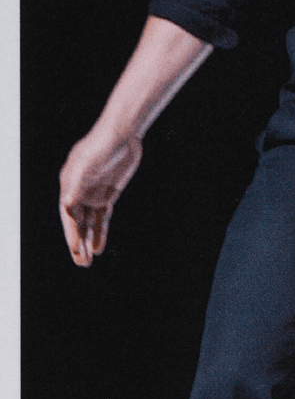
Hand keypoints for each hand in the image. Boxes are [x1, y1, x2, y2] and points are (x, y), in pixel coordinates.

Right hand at [59, 125, 142, 266]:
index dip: (72, 233)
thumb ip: (78, 182)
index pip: (68, 214)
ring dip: (87, 242)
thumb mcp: (90, 163)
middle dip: (77, 243)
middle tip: (80, 264)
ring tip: (87, 262)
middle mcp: (78, 191)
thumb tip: (67, 203)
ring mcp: (93, 193)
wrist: (123, 134)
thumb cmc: (104, 145)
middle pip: (77, 223)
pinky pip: (102, 218)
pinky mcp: (108, 194)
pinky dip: (100, 232)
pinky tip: (99, 247)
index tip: (76, 249)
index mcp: (69, 184)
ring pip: (89, 224)